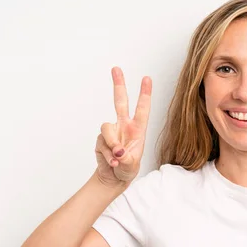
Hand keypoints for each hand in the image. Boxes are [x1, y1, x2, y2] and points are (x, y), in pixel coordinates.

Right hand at [95, 67, 151, 187]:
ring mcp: (111, 132)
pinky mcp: (100, 140)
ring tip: (117, 158)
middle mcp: (124, 126)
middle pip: (120, 101)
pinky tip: (112, 163)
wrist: (113, 177)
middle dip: (118, 84)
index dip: (144, 94)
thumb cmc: (127, 168)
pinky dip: (107, 155)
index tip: (147, 78)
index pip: (142, 109)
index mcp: (137, 129)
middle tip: (116, 68)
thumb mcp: (132, 165)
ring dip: (112, 144)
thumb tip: (118, 152)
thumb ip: (126, 158)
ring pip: (107, 128)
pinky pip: (102, 144)